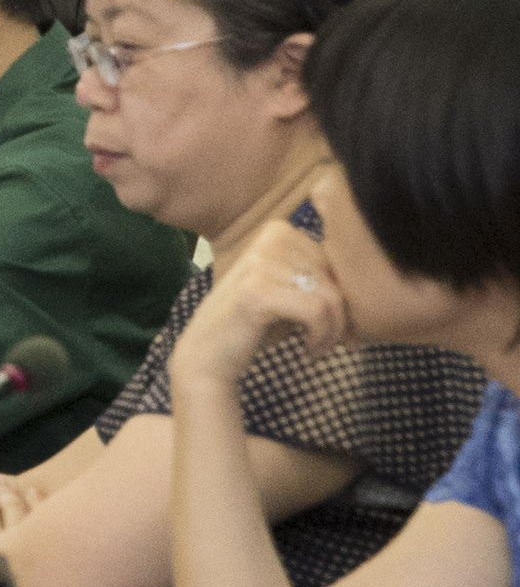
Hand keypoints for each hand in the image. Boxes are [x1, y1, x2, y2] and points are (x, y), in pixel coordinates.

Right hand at [190, 209, 343, 384]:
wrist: (207, 356)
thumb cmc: (253, 325)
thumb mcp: (290, 290)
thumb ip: (321, 276)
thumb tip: (379, 281)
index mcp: (278, 231)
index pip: (337, 260)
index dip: (344, 295)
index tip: (338, 325)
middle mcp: (270, 238)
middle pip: (338, 277)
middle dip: (343, 316)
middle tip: (333, 342)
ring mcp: (261, 263)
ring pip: (331, 296)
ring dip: (334, 331)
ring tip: (319, 348)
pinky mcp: (258, 292)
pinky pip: (317, 312)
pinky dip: (321, 337)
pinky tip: (309, 352)